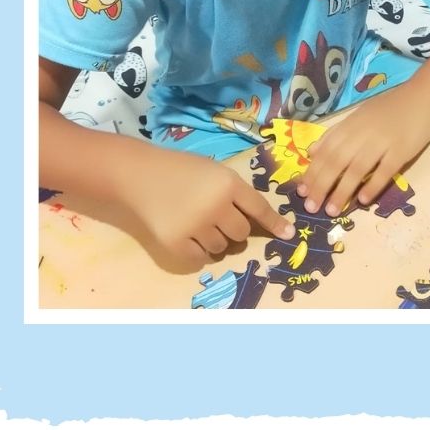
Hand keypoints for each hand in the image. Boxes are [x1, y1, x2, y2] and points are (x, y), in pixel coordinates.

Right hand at [124, 148, 294, 270]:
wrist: (141, 176)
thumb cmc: (181, 170)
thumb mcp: (214, 171)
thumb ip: (235, 192)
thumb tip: (257, 220)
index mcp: (228, 183)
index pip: (259, 208)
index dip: (274, 223)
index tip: (288, 234)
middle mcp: (217, 206)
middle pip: (242, 234)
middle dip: (234, 229)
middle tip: (216, 216)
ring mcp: (197, 227)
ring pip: (221, 247)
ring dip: (215, 239)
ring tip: (195, 220)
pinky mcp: (177, 244)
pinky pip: (201, 259)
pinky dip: (197, 251)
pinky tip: (186, 233)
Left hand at [296, 82, 429, 215]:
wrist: (422, 96)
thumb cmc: (389, 108)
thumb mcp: (358, 116)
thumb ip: (336, 134)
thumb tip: (312, 152)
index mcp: (350, 125)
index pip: (325, 150)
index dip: (313, 171)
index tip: (301, 192)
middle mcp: (362, 133)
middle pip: (337, 161)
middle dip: (321, 185)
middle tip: (312, 207)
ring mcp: (382, 142)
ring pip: (357, 169)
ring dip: (342, 191)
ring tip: (332, 210)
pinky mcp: (401, 150)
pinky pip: (384, 171)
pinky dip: (373, 186)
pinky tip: (363, 201)